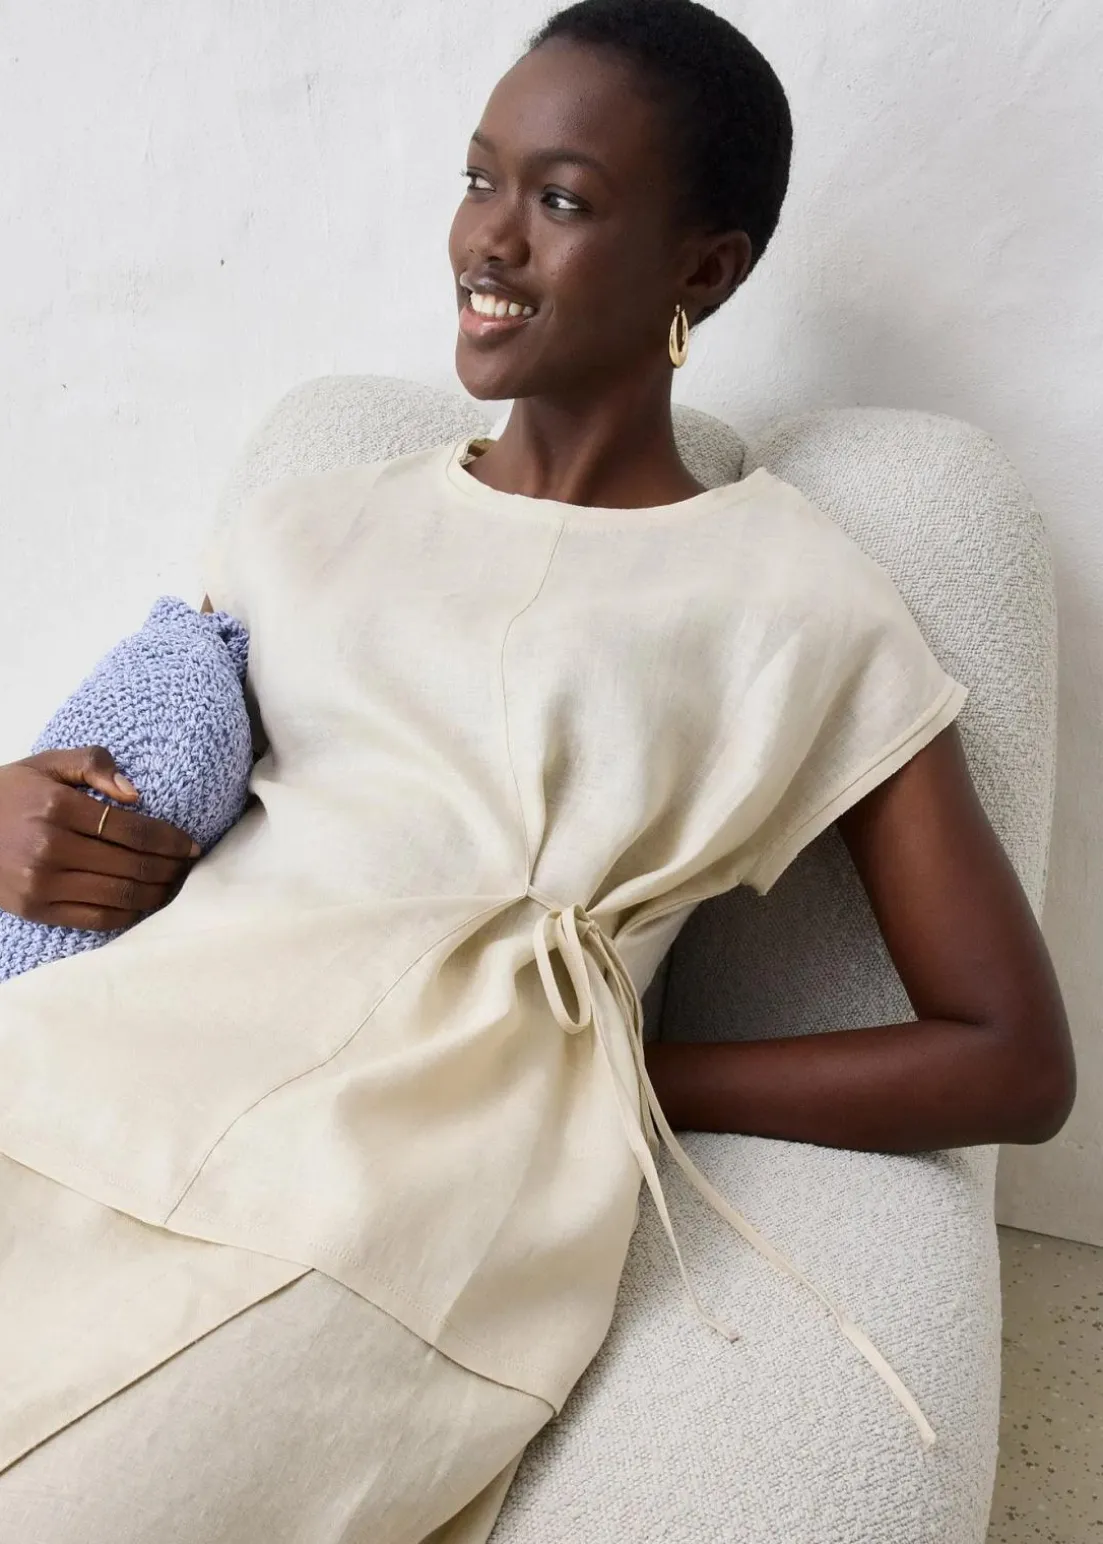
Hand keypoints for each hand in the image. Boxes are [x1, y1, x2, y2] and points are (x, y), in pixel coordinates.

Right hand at [0, 747, 199, 930]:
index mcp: (57, 808)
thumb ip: (93, 764)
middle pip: (132, 865)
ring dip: (157, 893)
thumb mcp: (47, 764)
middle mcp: (50, 848)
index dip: (170, 840)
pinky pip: (96, 919)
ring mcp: (42, 884)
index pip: (133, 830)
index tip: (192, 845)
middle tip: (189, 867)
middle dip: (171, 868)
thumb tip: (136, 794)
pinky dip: (128, 913)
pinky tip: (144, 903)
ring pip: (120, 895)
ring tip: (174, 885)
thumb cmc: (11, 793)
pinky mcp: (36, 910)